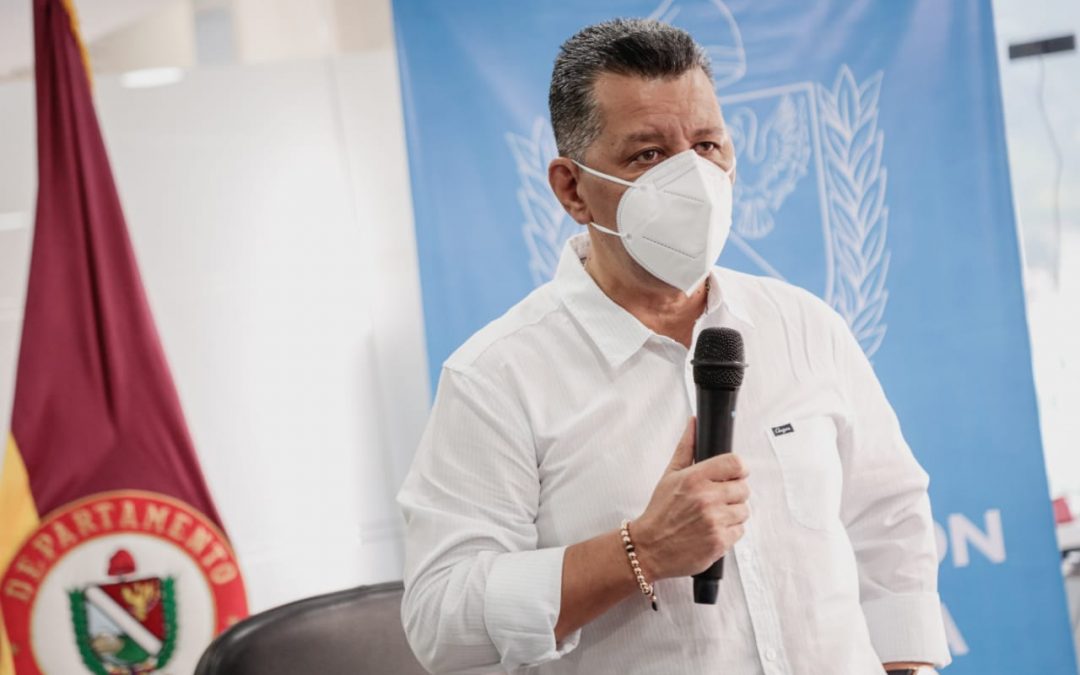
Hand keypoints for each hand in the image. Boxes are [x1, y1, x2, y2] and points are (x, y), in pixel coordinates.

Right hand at [631, 417, 749, 580]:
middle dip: (733, 493)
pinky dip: (730, 531)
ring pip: (744, 511)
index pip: (735, 463)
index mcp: (695, 478)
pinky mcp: (720, 542)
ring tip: (713, 516)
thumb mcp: (669, 475)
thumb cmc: (660, 512)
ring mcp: (715, 521)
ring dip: (732, 513)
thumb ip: (685, 448)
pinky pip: (740, 531)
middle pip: (743, 488)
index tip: (734, 474)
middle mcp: (706, 498)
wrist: (650, 548)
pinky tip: (712, 530)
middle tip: (717, 499)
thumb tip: (693, 423)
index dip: (738, 469)